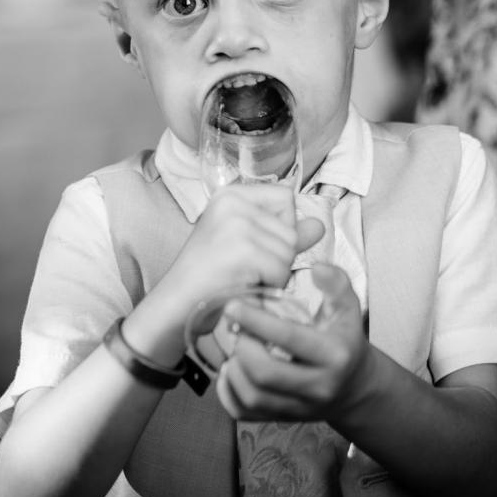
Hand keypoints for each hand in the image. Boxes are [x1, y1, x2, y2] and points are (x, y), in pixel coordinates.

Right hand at [155, 184, 324, 318]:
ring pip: (289, 250)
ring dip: (275, 273)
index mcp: (231, 194)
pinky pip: (281, 270)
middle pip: (291, 227)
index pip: (285, 197)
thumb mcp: (248, 245)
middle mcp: (233, 201)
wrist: (176, 303)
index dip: (282, 225)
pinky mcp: (243, 249)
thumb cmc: (211, 276)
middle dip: (279, 255)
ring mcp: (237, 224)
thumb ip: (284, 232)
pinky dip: (269, 286)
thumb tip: (319, 224)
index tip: (256, 243)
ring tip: (244, 277)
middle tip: (246, 267)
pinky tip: (245, 285)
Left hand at [215, 263, 370, 421]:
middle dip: (242, 346)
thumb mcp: (347, 310)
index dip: (257, 320)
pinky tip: (230, 370)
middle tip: (233, 328)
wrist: (354, 388)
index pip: (290, 338)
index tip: (233, 305)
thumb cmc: (344, 341)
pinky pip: (245, 413)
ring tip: (233, 347)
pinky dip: (228, 392)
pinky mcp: (282, 420)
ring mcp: (299, 408)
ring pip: (253, 397)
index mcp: (334, 355)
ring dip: (233, 370)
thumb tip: (318, 268)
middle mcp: (319, 387)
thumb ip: (336, 284)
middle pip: (266, 373)